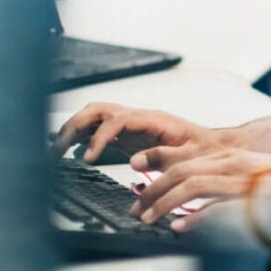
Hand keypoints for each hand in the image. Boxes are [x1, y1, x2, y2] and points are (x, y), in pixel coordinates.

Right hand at [53, 103, 222, 164]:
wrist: (213, 148)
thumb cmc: (203, 151)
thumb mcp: (188, 157)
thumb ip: (164, 157)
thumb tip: (134, 160)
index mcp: (154, 120)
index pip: (118, 119)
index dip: (100, 136)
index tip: (88, 157)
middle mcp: (140, 118)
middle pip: (100, 110)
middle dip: (77, 125)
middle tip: (59, 149)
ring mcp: (132, 125)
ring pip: (96, 116)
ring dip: (75, 128)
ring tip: (58, 150)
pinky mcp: (128, 136)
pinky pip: (100, 129)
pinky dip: (83, 136)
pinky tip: (72, 151)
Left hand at [129, 148, 270, 230]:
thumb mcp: (248, 176)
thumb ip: (221, 184)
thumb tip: (189, 206)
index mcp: (232, 157)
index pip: (185, 161)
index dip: (158, 172)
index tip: (138, 184)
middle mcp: (235, 164)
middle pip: (183, 172)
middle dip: (154, 190)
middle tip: (137, 208)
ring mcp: (244, 180)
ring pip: (194, 185)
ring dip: (166, 202)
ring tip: (150, 219)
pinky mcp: (254, 198)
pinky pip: (219, 207)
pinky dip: (197, 217)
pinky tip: (181, 226)